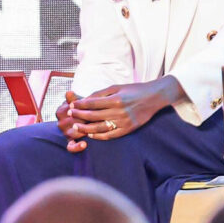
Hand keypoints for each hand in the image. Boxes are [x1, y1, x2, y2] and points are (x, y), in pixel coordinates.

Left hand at [58, 77, 178, 150]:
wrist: (153, 97)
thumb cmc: (133, 90)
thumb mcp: (117, 87)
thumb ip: (100, 94)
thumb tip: (84, 100)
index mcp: (116, 99)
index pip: (92, 103)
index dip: (80, 105)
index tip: (71, 105)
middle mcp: (119, 112)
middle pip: (93, 116)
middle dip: (79, 115)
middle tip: (70, 114)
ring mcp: (124, 122)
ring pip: (99, 128)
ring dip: (85, 127)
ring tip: (76, 126)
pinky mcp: (128, 129)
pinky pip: (110, 135)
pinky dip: (99, 135)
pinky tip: (90, 133)